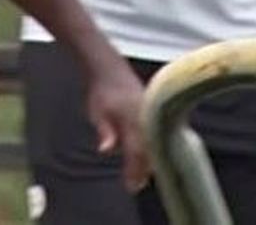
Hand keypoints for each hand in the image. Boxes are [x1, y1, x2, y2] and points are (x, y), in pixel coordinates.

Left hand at [85, 63, 150, 191]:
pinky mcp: (157, 111)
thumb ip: (105, 131)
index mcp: (133, 117)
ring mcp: (154, 113)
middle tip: (136, 184)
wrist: (110, 70)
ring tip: (141, 176)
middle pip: (150, 150)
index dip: (135, 171)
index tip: (131, 186)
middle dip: (143, 169)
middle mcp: (148, 116)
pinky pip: (158, 133)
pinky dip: (154, 147)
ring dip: (149, 159)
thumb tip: (105, 149)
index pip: (136, 150)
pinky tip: (149, 156)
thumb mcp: (98, 113)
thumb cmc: (103, 93)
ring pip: (156, 143)